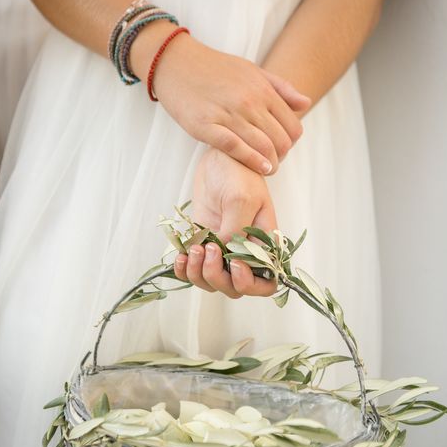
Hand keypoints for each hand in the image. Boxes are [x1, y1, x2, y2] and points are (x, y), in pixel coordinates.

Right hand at [131, 22, 310, 175]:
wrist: (176, 62)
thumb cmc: (215, 68)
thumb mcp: (252, 71)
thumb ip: (281, 88)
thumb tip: (306, 104)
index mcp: (262, 90)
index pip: (293, 126)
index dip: (291, 143)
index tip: (282, 149)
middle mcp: (249, 102)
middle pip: (281, 141)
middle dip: (281, 156)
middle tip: (273, 162)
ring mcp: (228, 114)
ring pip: (262, 146)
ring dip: (270, 164)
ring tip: (267, 169)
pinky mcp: (206, 126)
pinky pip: (235, 148)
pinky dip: (252, 161)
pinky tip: (260, 169)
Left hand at [173, 148, 277, 297]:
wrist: (219, 157)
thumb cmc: (239, 173)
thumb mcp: (240, 200)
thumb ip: (235, 232)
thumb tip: (224, 256)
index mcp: (264, 245)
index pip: (265, 284)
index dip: (249, 284)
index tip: (234, 265)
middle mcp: (246, 253)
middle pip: (234, 288)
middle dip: (218, 277)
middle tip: (206, 250)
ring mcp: (223, 251)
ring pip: (212, 282)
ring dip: (198, 273)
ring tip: (191, 249)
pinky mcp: (203, 245)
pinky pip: (193, 270)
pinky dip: (184, 269)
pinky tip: (180, 255)